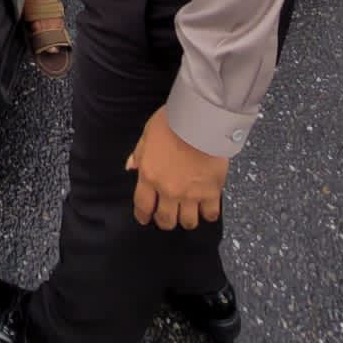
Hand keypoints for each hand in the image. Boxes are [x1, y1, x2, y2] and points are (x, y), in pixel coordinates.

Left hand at [125, 106, 227, 230]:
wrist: (200, 121)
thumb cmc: (172, 123)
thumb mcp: (147, 134)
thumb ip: (139, 154)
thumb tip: (131, 167)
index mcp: (149, 176)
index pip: (142, 205)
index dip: (143, 215)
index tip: (144, 218)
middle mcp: (168, 190)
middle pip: (166, 220)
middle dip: (165, 221)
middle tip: (168, 217)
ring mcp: (190, 194)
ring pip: (188, 222)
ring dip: (187, 220)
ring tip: (188, 213)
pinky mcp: (211, 192)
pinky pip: (210, 214)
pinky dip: (208, 214)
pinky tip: (207, 208)